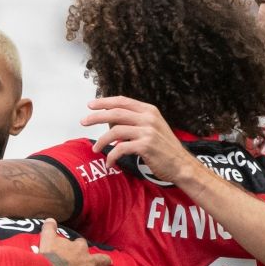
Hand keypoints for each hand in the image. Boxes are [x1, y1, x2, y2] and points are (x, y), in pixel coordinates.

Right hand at [39, 218, 125, 265]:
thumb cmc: (50, 256)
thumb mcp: (48, 238)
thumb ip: (50, 228)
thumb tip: (51, 219)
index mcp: (78, 249)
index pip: (82, 245)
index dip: (80, 247)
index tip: (77, 248)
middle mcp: (88, 261)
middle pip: (101, 259)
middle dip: (105, 261)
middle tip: (108, 262)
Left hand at [82, 96, 199, 184]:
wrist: (181, 164)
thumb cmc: (165, 148)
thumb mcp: (153, 128)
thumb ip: (136, 121)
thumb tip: (112, 121)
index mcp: (149, 110)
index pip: (122, 101)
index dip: (104, 101)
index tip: (90, 105)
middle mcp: (148, 118)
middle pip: (115, 113)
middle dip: (96, 117)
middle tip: (83, 122)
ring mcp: (147, 132)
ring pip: (115, 131)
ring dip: (101, 141)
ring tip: (95, 149)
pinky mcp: (145, 146)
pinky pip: (120, 149)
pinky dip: (111, 156)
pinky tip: (109, 163)